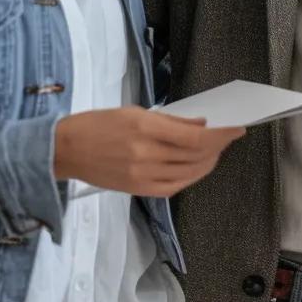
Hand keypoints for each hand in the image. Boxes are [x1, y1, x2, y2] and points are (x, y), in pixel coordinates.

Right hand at [53, 107, 244, 195]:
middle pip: (195, 157)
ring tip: (216, 152)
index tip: (236, 128)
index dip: (220, 135)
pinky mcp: (137, 190)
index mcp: (145, 129)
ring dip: (207, 163)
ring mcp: (141, 177)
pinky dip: (189, 177)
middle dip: (218, 147)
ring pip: (188, 174)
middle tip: (228, 137)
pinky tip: (196, 168)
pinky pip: (172, 188)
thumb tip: (200, 125)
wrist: (65, 150)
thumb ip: (170, 120)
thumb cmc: (98, 124)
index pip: (194, 137)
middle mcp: (145, 155)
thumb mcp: (135, 111)